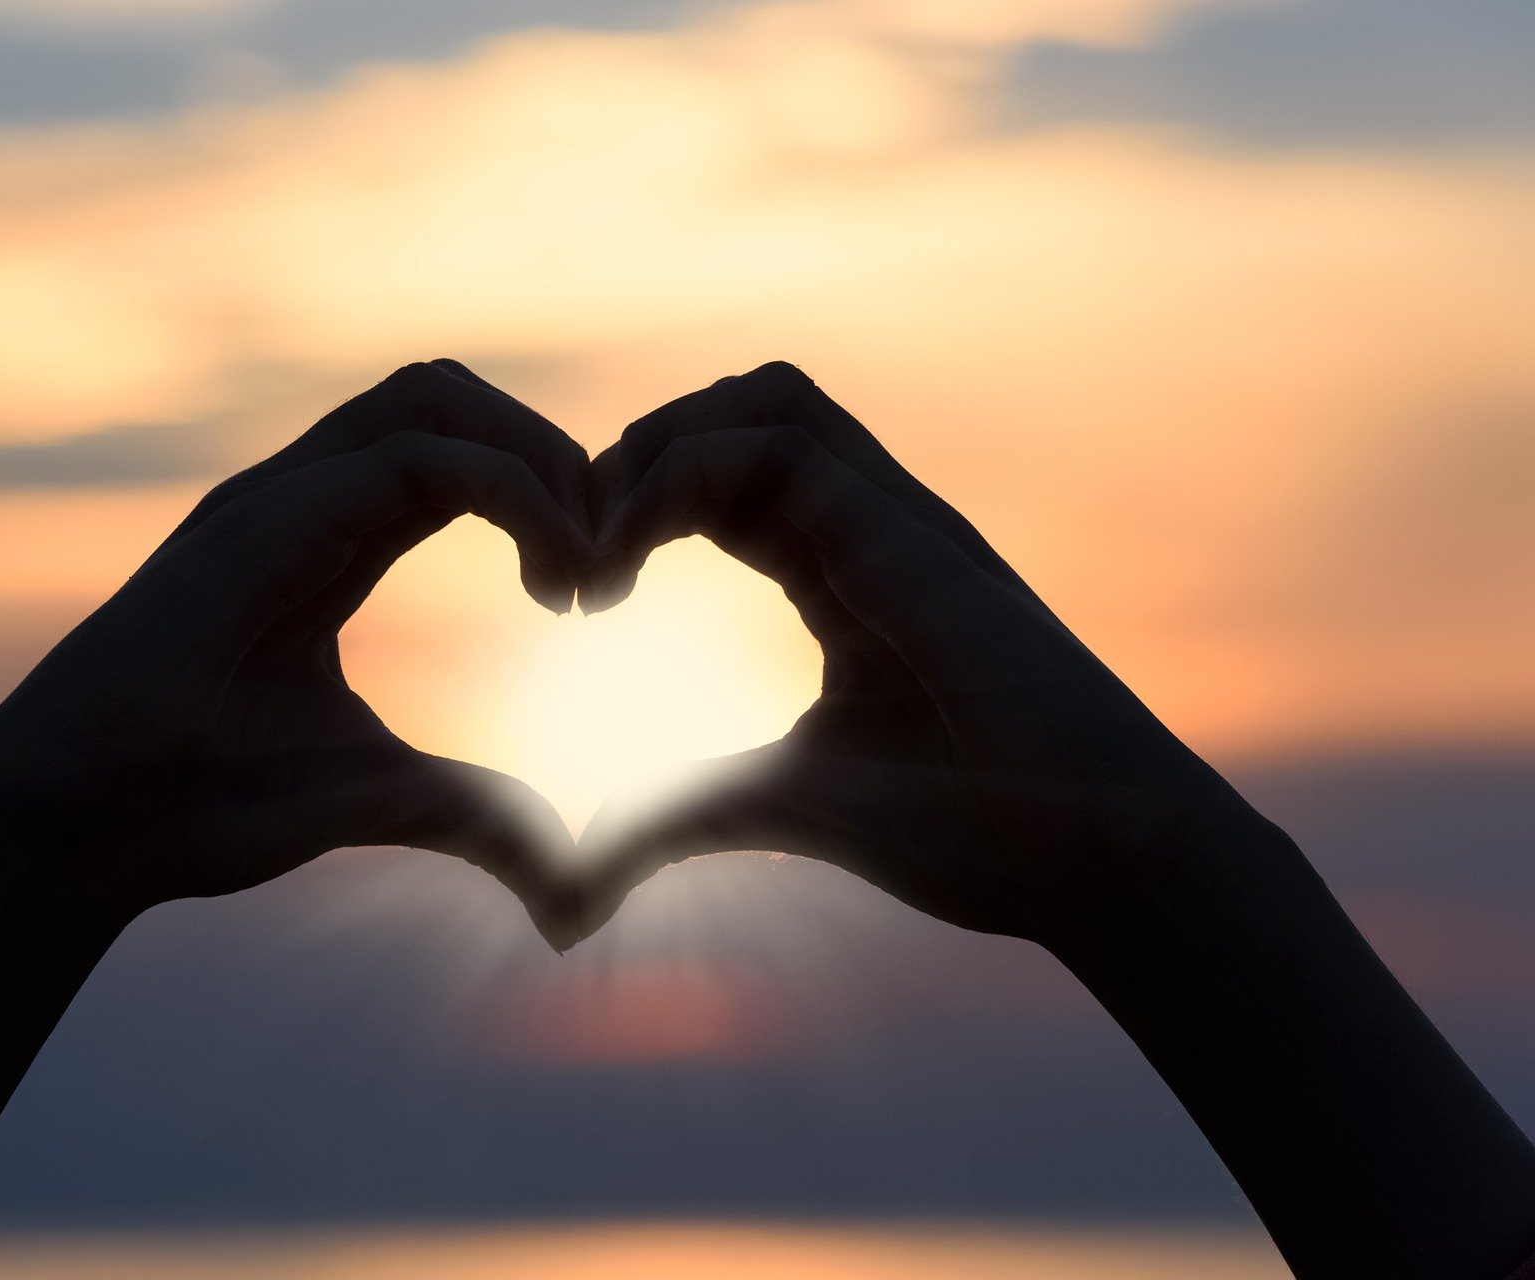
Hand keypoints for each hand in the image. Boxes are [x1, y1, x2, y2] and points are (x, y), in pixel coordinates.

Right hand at [0, 359, 591, 938]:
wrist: (74, 833)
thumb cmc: (200, 808)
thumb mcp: (384, 799)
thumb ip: (478, 817)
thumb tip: (571, 877)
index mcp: (332, 537)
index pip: (460, 454)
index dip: (546, 495)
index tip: (592, 596)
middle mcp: (304, 497)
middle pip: (454, 397)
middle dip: (554, 454)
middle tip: (605, 561)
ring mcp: (277, 497)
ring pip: (434, 393)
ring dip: (535, 455)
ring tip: (581, 557)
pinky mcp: (261, 519)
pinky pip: (414, 458)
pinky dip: (508, 492)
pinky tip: (549, 581)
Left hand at [574, 362, 1278, 949]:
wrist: (1106, 862)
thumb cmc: (978, 833)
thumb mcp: (782, 809)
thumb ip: (680, 816)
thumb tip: (576, 878)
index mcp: (844, 572)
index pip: (727, 481)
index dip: (637, 508)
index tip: (577, 597)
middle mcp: (872, 527)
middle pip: (742, 409)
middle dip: (638, 455)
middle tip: (575, 553)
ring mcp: (901, 522)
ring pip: (767, 398)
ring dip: (660, 447)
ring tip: (602, 543)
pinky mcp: (914, 537)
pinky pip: (781, 446)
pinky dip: (682, 475)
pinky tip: (632, 561)